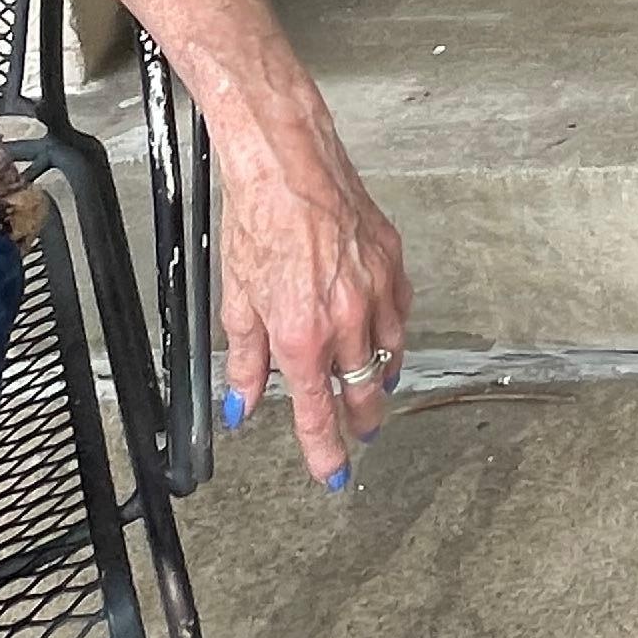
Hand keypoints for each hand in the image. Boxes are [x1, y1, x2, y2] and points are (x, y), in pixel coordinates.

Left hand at [217, 127, 411, 487]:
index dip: (325, 451)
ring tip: (374, 389)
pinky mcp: (393, 259)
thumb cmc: (259, 220)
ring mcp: (376, 288)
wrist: (290, 164)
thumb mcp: (237, 299)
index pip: (317, 412)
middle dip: (362, 419)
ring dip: (381, 377)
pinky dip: (394, 330)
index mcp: (302, 335)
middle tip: (359, 434)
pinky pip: (400, 310)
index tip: (332, 473)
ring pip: (390, 352)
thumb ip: (245, 358)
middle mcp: (346, 319)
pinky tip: (386, 334)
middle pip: (364, 390)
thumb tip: (243, 400)